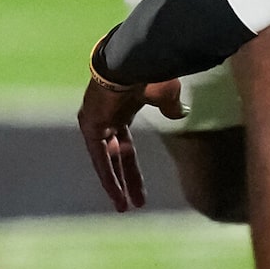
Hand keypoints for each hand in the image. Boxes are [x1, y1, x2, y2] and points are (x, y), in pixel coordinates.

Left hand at [81, 50, 183, 210]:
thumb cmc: (151, 74)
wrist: (134, 60)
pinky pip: (99, 158)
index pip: (126, 148)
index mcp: (122, 111)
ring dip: (115, 184)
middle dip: (125, 181)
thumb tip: (179, 113)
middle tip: (132, 203)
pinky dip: (107, 176)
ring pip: (106, 161)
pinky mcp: (90, 125)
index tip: (139, 187)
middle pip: (116, 157)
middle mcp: (106, 118)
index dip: (132, 169)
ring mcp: (95, 121)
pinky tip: (117, 195)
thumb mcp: (166, 95)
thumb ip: (170, 107)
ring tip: (125, 207)